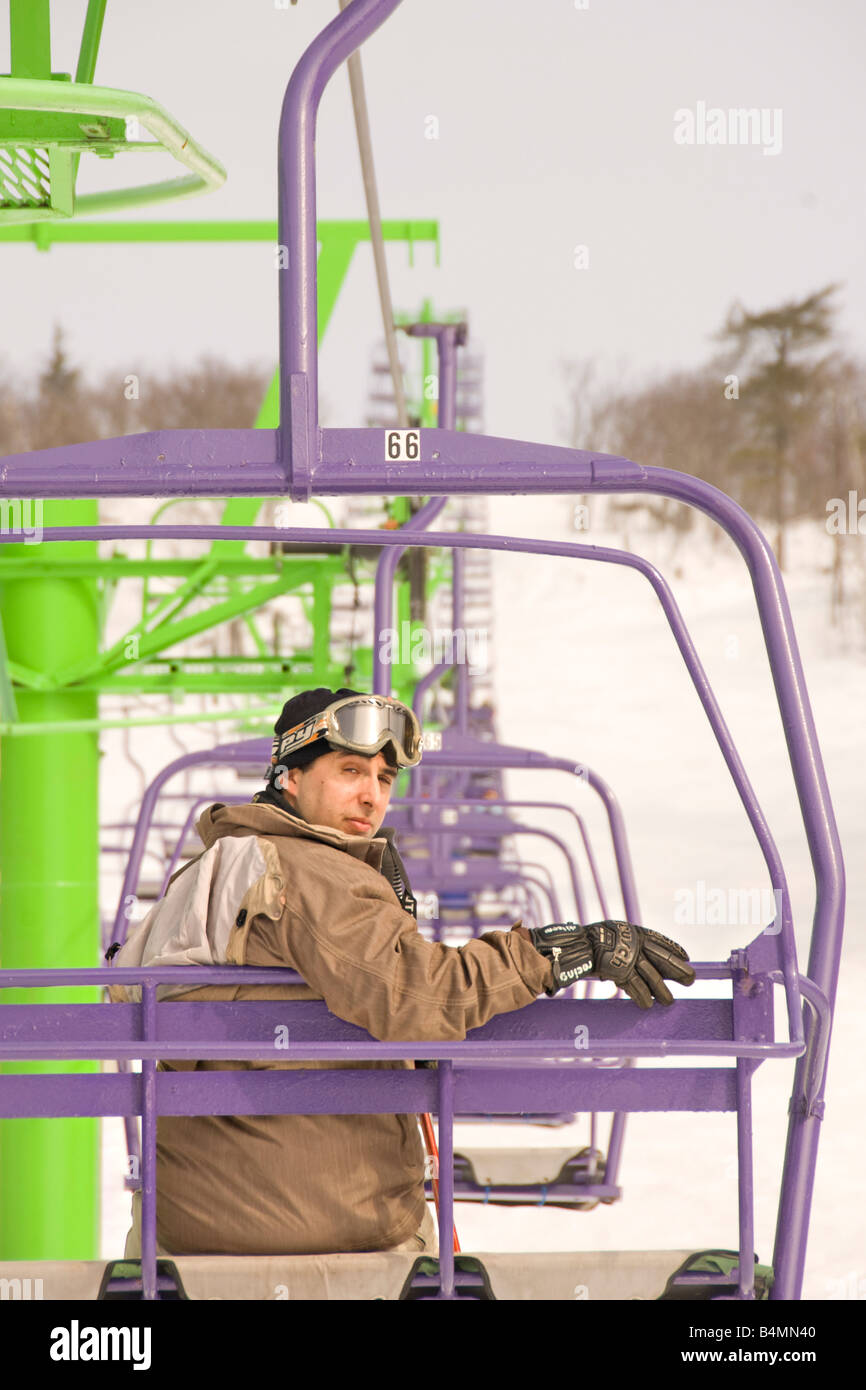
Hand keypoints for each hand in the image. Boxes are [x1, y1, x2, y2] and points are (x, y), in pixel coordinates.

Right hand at [528, 920, 695, 1006]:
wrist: (576, 945)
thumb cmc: (592, 942)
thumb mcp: (614, 937)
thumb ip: (629, 946)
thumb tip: (644, 958)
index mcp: (634, 932)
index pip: (659, 940)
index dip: (674, 948)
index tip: (687, 956)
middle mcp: (634, 943)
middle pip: (661, 958)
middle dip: (677, 969)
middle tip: (691, 979)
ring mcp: (627, 957)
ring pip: (650, 975)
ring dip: (661, 990)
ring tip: (670, 1001)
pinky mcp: (620, 970)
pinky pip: (635, 986)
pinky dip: (642, 996)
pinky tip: (648, 1004)